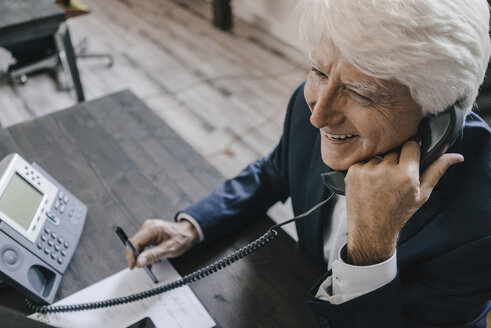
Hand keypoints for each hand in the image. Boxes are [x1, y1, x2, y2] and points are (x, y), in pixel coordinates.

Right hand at [126, 219, 199, 268]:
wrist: (188, 232)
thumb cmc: (181, 238)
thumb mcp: (168, 249)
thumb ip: (153, 255)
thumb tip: (139, 262)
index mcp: (151, 229)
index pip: (134, 243)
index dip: (131, 256)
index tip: (133, 266)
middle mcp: (148, 227)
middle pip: (134, 244)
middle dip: (138, 257)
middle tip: (145, 267)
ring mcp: (148, 229)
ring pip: (138, 245)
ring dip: (143, 256)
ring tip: (153, 262)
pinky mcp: (150, 233)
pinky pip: (143, 244)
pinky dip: (146, 252)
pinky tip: (153, 257)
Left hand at [344, 140, 462, 265]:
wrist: (371, 230)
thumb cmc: (399, 213)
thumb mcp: (422, 194)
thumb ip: (437, 171)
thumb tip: (456, 156)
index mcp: (406, 175)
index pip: (411, 144)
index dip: (411, 152)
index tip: (409, 160)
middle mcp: (386, 170)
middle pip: (393, 150)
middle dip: (395, 160)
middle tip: (393, 178)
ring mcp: (367, 170)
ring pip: (378, 156)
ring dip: (379, 165)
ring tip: (380, 184)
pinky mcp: (353, 172)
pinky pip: (363, 161)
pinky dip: (365, 170)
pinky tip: (368, 185)